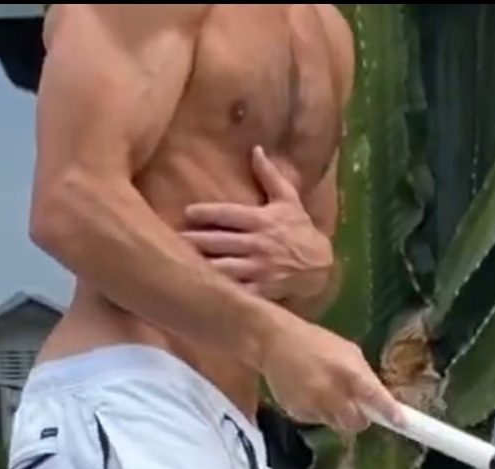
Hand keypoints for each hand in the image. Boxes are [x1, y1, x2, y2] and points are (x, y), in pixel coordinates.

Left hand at [183, 146, 333, 300]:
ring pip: (224, 268)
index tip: (187, 213)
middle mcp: (258, 244)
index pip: (228, 214)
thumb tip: (255, 149)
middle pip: (219, 242)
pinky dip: (221, 293)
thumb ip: (270, 175)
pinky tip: (203, 292)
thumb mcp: (288, 199)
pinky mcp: (262, 289)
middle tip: (174, 240)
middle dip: (195, 241)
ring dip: (202, 267)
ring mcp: (259, 269)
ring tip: (181, 265)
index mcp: (261, 220)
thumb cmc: (300, 229)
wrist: (321, 264)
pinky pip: (237, 292)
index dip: (206, 213)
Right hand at [259, 313, 404, 434]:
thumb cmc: (315, 343)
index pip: (374, 397)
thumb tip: (380, 401)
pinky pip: (316, 421)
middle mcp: (332, 392)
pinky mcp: (297, 413)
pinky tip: (308, 393)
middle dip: (358, 417)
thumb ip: (364, 377)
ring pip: (336, 424)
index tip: (400, 422)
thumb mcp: (347, 352)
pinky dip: (317, 412)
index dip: (389, 411)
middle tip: (353, 405)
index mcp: (349, 372)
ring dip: (336, 414)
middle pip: (356, 423)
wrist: (272, 342)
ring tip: (325, 392)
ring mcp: (313, 405)